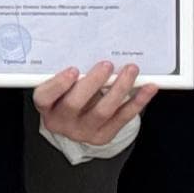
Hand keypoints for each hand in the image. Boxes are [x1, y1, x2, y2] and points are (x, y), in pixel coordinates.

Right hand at [34, 58, 155, 147]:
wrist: (76, 123)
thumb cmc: (68, 96)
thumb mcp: (62, 87)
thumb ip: (72, 76)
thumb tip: (96, 56)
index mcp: (46, 106)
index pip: (45, 96)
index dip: (58, 84)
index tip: (73, 70)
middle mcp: (60, 121)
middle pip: (74, 104)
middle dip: (92, 83)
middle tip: (107, 65)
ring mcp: (82, 132)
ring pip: (102, 111)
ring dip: (119, 89)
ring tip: (130, 70)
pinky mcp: (102, 136)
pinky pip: (122, 118)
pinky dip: (137, 101)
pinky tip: (148, 88)